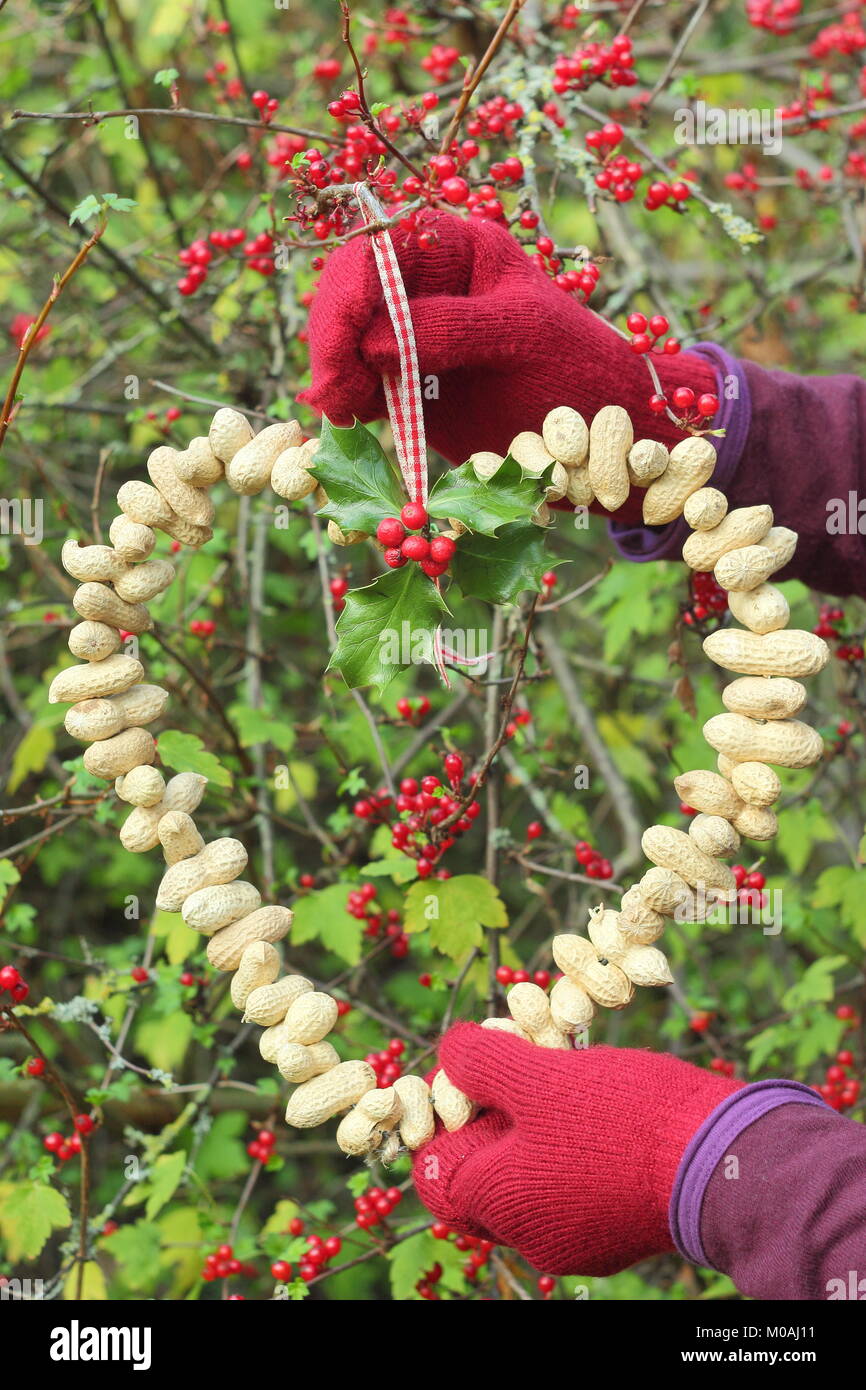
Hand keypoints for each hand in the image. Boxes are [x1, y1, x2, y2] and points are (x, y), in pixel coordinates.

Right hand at [299, 212, 717, 524]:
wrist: (599, 432)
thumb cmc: (577, 368)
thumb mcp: (522, 335)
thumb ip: (451, 329)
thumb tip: (372, 341)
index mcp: (459, 249)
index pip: (382, 247)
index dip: (352, 286)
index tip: (344, 336)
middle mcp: (427, 284)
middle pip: (350, 292)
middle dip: (334, 336)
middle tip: (336, 391)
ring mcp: (411, 335)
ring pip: (345, 338)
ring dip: (334, 372)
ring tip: (343, 411)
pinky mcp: (406, 383)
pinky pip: (359, 383)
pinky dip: (346, 400)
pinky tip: (349, 418)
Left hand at [412, 1023, 741, 1275]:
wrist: (725, 1162)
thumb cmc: (622, 1118)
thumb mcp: (539, 1075)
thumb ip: (482, 1063)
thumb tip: (449, 1051)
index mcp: (500, 1203)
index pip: (436, 1170)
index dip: (445, 1116)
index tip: (473, 1072)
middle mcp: (532, 1237)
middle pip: (484, 1175)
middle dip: (493, 1119)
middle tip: (519, 1069)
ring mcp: (579, 1239)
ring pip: (532, 1179)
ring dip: (535, 1131)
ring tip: (563, 1079)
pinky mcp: (621, 1230)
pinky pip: (575, 1189)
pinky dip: (574, 1151)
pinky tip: (599, 1109)